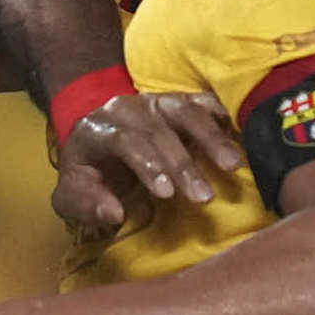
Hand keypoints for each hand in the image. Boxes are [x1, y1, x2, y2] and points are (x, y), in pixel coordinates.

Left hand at [53, 89, 243, 235]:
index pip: (126, 141)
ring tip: (232, 165)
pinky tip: (242, 132)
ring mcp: (153, 101)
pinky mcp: (175, 101)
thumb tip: (114, 213)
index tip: (168, 193)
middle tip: (204, 196)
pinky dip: (222, 114)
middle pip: (158, 130)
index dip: (148, 165)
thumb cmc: (86, 175)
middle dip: (183, 164)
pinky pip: (201, 101)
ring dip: (211, 138)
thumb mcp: (72, 196)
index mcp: (97, 129)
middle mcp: (126, 108)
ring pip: (184, 111)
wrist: (93, 142)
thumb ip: (87, 205)